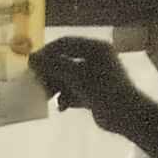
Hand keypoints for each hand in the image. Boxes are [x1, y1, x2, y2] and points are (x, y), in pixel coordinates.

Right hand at [28, 36, 153, 124]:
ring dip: (55, 87)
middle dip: (49, 73)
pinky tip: (62, 107)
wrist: (126, 114)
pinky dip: (66, 98)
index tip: (31, 65)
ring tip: (47, 98)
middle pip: (64, 61)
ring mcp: (95, 76)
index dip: (46, 52)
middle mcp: (95, 59)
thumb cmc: (102, 89)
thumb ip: (53, 65)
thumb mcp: (75, 74)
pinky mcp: (93, 93)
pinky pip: (73, 91)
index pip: (64, 43)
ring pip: (67, 78)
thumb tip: (32, 58)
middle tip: (37, 83)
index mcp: (94, 48)